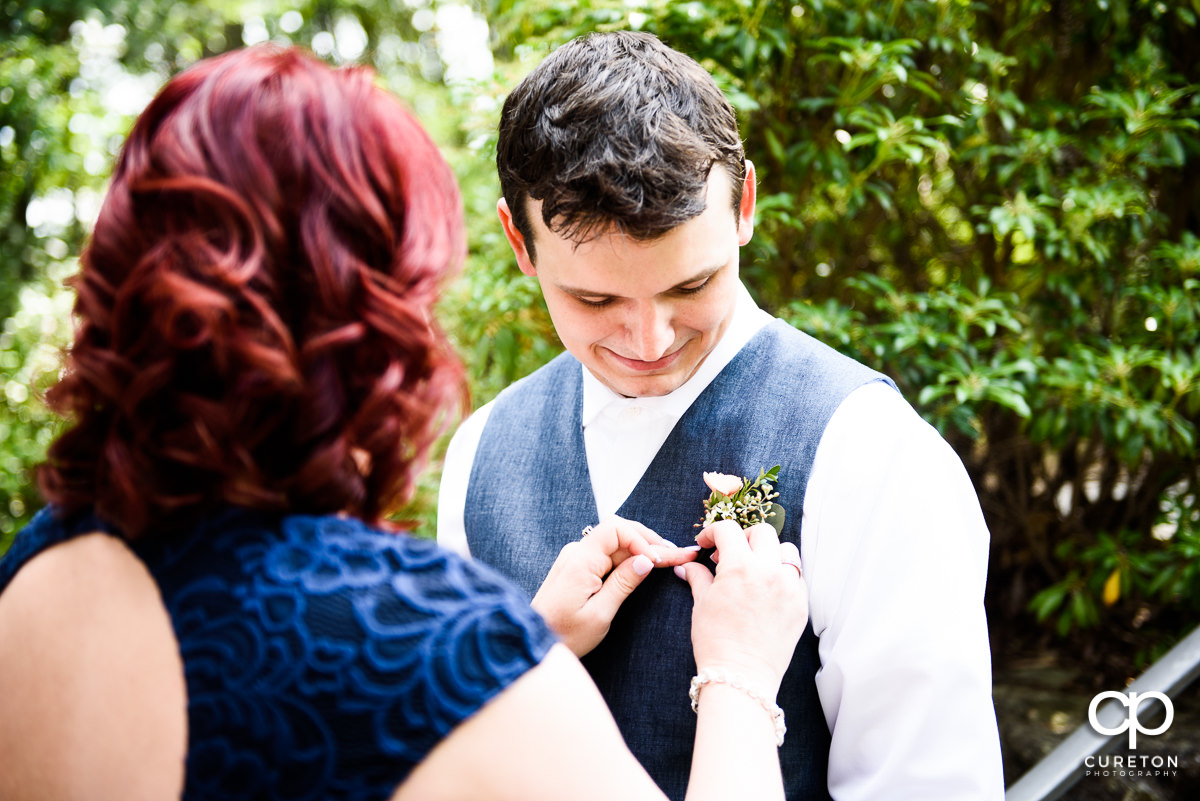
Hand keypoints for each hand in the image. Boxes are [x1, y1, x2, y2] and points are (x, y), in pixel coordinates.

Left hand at [532, 516, 699, 656]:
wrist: (535, 644)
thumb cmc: (565, 635)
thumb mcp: (599, 615)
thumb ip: (623, 584)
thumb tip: (646, 560)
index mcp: (580, 561)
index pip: (616, 529)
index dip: (641, 540)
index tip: (658, 560)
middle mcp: (576, 552)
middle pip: (619, 533)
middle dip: (650, 541)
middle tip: (680, 553)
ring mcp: (576, 558)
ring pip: (615, 543)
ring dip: (642, 548)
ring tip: (671, 556)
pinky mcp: (577, 567)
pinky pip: (607, 554)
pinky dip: (629, 557)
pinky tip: (647, 562)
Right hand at [676, 520, 808, 697]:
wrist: (741, 676)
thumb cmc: (716, 642)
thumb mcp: (702, 604)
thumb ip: (698, 577)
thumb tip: (688, 565)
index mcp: (740, 567)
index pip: (728, 530)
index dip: (713, 532)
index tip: (707, 544)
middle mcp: (769, 571)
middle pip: (762, 532)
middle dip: (743, 537)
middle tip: (731, 553)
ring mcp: (789, 588)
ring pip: (787, 551)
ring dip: (769, 553)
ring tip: (754, 569)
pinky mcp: (801, 605)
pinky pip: (797, 577)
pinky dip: (783, 575)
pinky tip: (768, 589)